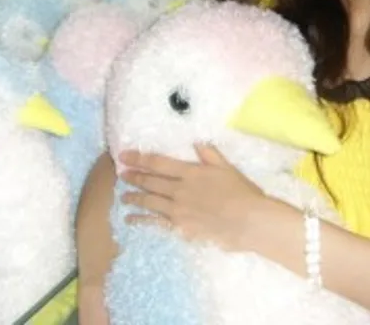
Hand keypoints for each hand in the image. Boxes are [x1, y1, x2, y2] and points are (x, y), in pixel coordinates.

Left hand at [117, 144, 266, 251]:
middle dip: (133, 176)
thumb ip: (210, 154)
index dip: (139, 158)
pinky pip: (155, 223)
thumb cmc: (241, 192)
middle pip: (150, 182)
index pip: (158, 163)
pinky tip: (130, 219)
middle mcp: (179, 190)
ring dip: (134, 197)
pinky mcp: (180, 228)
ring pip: (149, 201)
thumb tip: (196, 142)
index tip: (124, 156)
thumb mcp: (227, 167)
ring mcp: (177, 210)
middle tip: (121, 173)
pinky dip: (141, 220)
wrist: (248, 221)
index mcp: (190, 172)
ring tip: (123, 195)